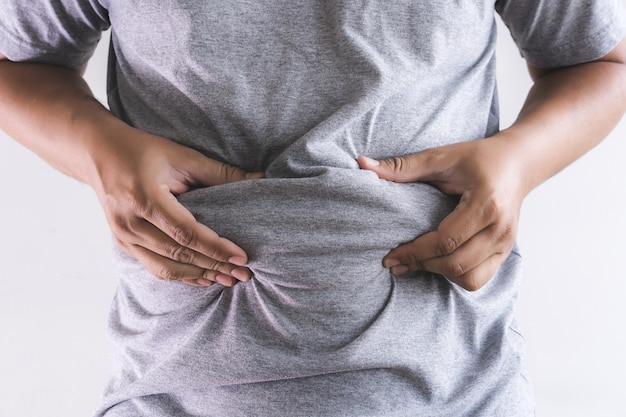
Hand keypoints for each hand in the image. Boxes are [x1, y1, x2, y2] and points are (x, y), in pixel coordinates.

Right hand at [89, 126, 263, 286]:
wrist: (98, 154)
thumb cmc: (143, 151)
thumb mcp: (182, 156)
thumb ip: (221, 173)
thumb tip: (260, 179)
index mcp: (145, 197)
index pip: (185, 232)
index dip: (215, 247)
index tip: (242, 257)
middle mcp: (130, 222)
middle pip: (178, 253)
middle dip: (214, 265)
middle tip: (244, 274)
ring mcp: (123, 236)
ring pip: (166, 267)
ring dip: (199, 275)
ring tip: (228, 279)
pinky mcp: (123, 243)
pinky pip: (154, 267)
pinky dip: (181, 276)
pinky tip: (203, 278)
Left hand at [358, 136, 527, 290]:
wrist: (519, 162)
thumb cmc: (479, 158)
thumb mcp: (442, 156)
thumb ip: (403, 166)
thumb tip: (362, 165)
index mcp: (486, 204)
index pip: (446, 240)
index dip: (415, 252)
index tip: (390, 255)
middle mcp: (501, 229)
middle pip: (456, 264)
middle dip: (422, 265)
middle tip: (395, 262)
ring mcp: (507, 243)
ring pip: (469, 278)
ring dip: (439, 274)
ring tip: (416, 262)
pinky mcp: (507, 252)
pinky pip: (479, 278)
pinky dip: (456, 276)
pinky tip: (438, 262)